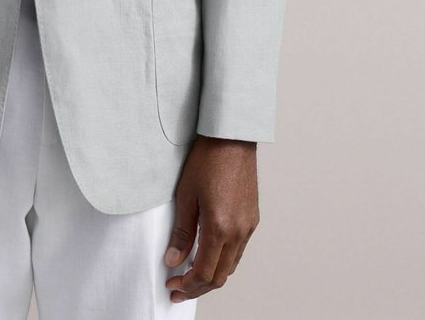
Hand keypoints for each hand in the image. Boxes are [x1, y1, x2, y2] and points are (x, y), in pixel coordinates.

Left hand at [163, 134, 258, 303]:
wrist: (231, 137)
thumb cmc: (208, 159)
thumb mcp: (186, 195)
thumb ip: (181, 232)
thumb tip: (173, 260)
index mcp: (220, 227)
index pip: (204, 272)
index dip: (186, 285)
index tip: (172, 285)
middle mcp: (238, 231)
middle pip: (219, 276)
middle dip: (197, 288)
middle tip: (178, 288)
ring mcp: (248, 226)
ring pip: (231, 265)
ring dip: (211, 276)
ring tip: (190, 275)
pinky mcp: (252, 218)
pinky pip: (239, 250)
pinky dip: (223, 260)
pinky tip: (208, 255)